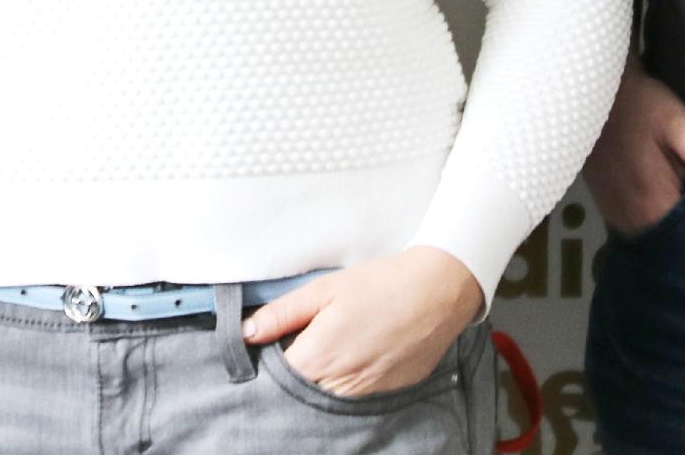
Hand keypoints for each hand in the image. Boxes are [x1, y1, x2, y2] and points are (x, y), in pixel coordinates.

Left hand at [240, 247, 481, 397]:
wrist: (439, 291)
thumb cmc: (381, 284)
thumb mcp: (324, 290)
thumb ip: (281, 314)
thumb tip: (245, 332)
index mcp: (319, 357)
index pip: (274, 378)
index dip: (268, 364)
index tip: (269, 348)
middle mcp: (340, 385)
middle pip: (299, 393)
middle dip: (293, 375)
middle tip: (301, 345)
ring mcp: (365, 394)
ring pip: (325, 400)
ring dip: (320, 382)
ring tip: (331, 348)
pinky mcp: (386, 396)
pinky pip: (353, 399)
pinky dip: (345, 384)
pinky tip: (354, 356)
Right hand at [580, 63, 684, 233]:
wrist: (592, 93)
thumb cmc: (638, 104)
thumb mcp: (673, 118)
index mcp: (652, 203)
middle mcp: (632, 219)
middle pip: (673, 242)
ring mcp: (617, 216)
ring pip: (656, 235)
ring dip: (675, 227)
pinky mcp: (609, 208)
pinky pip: (640, 226)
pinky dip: (657, 219)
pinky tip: (669, 200)